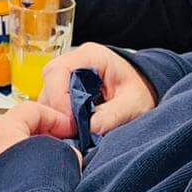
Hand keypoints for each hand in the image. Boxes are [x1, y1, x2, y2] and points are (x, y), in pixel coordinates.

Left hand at [0, 100, 75, 184]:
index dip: (57, 118)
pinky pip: (6, 175)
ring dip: (34, 157)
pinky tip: (40, 188)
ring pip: (12, 154)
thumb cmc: (35, 189)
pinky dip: (23, 175)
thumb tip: (70, 156)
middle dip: (44, 137)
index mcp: (1, 131)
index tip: (72, 129)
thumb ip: (65, 150)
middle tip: (64, 146)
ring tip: (55, 169)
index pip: (31, 110)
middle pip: (18, 130)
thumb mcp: (61, 158)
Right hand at [38, 44, 155, 136]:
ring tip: (73, 135)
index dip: (59, 98)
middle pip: (48, 84)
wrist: (145, 90)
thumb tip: (88, 130)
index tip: (70, 124)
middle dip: (56, 112)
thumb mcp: (133, 104)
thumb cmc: (140, 91)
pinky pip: (52, 106)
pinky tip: (72, 132)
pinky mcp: (64, 91)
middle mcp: (73, 62)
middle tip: (71, 134)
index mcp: (90, 56)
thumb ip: (112, 115)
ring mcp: (66, 76)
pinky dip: (59, 120)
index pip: (58, 71)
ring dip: (56, 118)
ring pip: (46, 97)